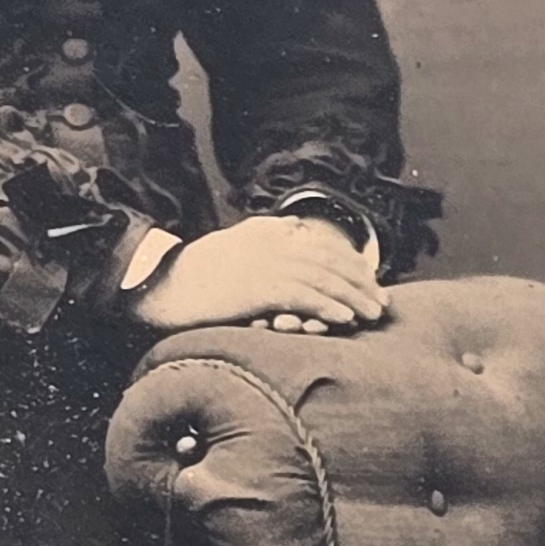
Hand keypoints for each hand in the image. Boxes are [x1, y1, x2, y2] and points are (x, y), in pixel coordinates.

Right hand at [125, 214, 388, 335]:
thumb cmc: (196, 272)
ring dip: (351, 297)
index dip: (350, 263)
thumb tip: (293, 227)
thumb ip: (266, 232)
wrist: (162, 284)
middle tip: (382, 301)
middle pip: (329, 260)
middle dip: (359, 281)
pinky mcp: (258, 287)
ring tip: (372, 313)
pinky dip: (327, 306)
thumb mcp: (234, 242)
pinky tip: (345, 318)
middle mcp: (272, 243)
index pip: (321, 245)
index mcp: (269, 231)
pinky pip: (303, 297)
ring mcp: (266, 264)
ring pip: (321, 279)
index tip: (370, 281)